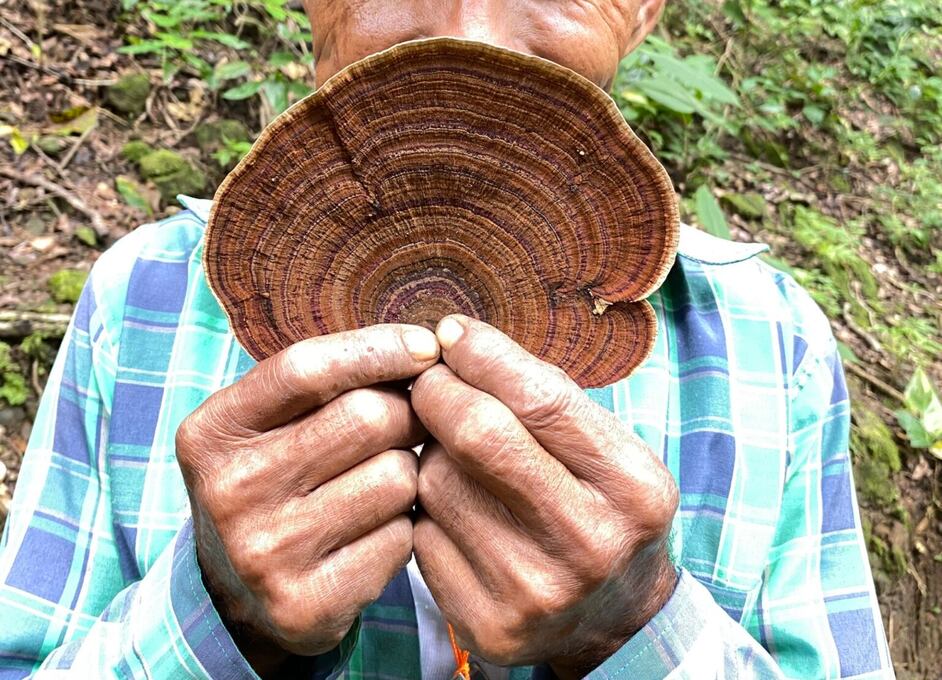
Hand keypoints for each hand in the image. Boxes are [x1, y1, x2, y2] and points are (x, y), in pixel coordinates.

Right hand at [175, 325, 439, 675]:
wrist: (235, 597)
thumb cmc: (275, 483)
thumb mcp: (268, 424)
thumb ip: (327, 381)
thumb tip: (427, 348)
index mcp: (214, 431)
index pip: (307, 368)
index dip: (378, 348)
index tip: (427, 346)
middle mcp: (231, 490)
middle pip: (368, 417)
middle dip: (408, 414)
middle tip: (410, 424)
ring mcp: (265, 552)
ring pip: (397, 477)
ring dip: (409, 474)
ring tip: (382, 483)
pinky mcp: (306, 603)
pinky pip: (403, 538)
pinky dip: (406, 528)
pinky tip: (378, 532)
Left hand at [410, 316, 678, 677]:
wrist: (612, 618)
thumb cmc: (601, 509)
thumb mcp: (607, 449)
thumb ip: (544, 396)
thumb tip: (456, 339)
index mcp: (633, 488)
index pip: (541, 399)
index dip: (484, 355)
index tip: (451, 333)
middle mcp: (590, 544)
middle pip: (479, 436)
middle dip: (439, 391)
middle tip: (430, 380)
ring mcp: (535, 592)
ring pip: (436, 481)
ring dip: (431, 452)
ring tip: (457, 458)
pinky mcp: (487, 624)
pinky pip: (419, 533)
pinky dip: (425, 508)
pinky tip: (452, 509)